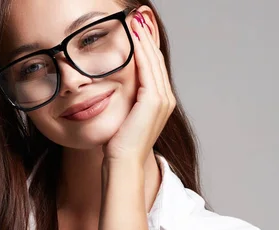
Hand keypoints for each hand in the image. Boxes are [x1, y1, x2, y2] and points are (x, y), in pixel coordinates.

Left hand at [103, 9, 175, 166]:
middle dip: (147, 37)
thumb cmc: (119, 145)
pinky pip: (147, 69)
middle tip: (137, 17)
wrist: (123, 162)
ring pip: (153, 61)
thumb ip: (126, 101)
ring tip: (135, 21)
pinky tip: (133, 38)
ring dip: (144, 39)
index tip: (136, 29)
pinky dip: (140, 52)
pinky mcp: (154, 100)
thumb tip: (112, 89)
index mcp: (160, 102)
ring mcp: (163, 100)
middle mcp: (166, 99)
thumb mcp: (124, 117)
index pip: (153, 67)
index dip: (146, 47)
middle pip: (156, 60)